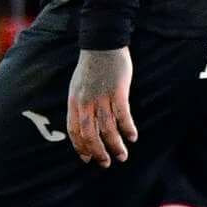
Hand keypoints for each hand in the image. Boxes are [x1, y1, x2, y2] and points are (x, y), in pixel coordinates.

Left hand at [67, 46, 135, 164]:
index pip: (74, 130)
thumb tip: (88, 120)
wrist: (102, 44)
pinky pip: (122, 114)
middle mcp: (86, 102)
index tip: (87, 158)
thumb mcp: (78, 85)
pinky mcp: (117, 91)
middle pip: (89, 133)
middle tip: (106, 163)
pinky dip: (127, 127)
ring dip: (115, 144)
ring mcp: (102, 97)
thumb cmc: (92, 65)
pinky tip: (132, 136)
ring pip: (107, 127)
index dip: (80, 146)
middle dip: (97, 151)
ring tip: (122, 155)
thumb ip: (81, 103)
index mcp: (74, 101)